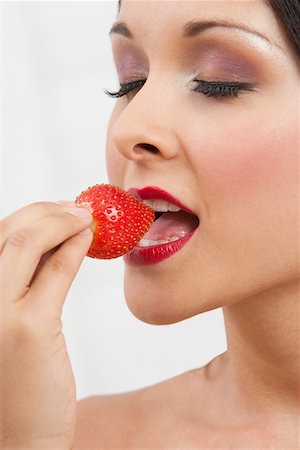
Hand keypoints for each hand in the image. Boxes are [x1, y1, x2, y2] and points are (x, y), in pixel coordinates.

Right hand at [0, 201, 92, 448]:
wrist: (17, 439)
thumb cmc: (14, 383)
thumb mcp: (11, 322)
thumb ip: (26, 280)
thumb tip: (57, 240)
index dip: (31, 214)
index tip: (60, 209)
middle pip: (9, 229)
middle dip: (48, 210)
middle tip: (78, 207)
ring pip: (28, 241)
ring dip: (62, 220)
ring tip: (87, 216)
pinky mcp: (28, 327)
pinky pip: (56, 271)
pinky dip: (74, 247)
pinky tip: (89, 239)